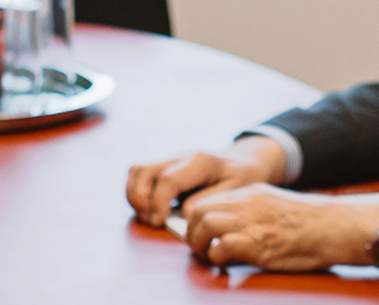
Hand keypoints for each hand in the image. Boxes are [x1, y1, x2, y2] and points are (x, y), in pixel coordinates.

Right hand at [125, 136, 283, 227]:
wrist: (244, 163)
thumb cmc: (241, 179)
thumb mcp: (235, 191)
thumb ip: (209, 201)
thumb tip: (184, 211)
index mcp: (201, 161)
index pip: (167, 180)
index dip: (159, 203)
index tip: (161, 221)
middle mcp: (181, 156)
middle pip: (143, 171)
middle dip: (141, 200)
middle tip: (155, 221)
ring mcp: (170, 159)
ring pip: (136, 171)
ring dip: (135, 196)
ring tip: (150, 216)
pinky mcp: (164, 166)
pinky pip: (138, 174)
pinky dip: (136, 193)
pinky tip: (149, 209)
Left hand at [177, 184, 378, 271]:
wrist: (335, 227)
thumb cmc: (310, 223)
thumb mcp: (275, 203)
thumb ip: (252, 209)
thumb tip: (231, 225)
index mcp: (250, 193)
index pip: (207, 200)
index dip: (196, 219)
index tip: (201, 233)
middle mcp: (246, 204)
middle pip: (199, 210)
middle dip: (192, 231)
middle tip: (200, 247)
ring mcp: (251, 222)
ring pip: (204, 224)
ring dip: (200, 244)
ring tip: (209, 255)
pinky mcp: (258, 243)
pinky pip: (221, 246)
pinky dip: (217, 257)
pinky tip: (225, 263)